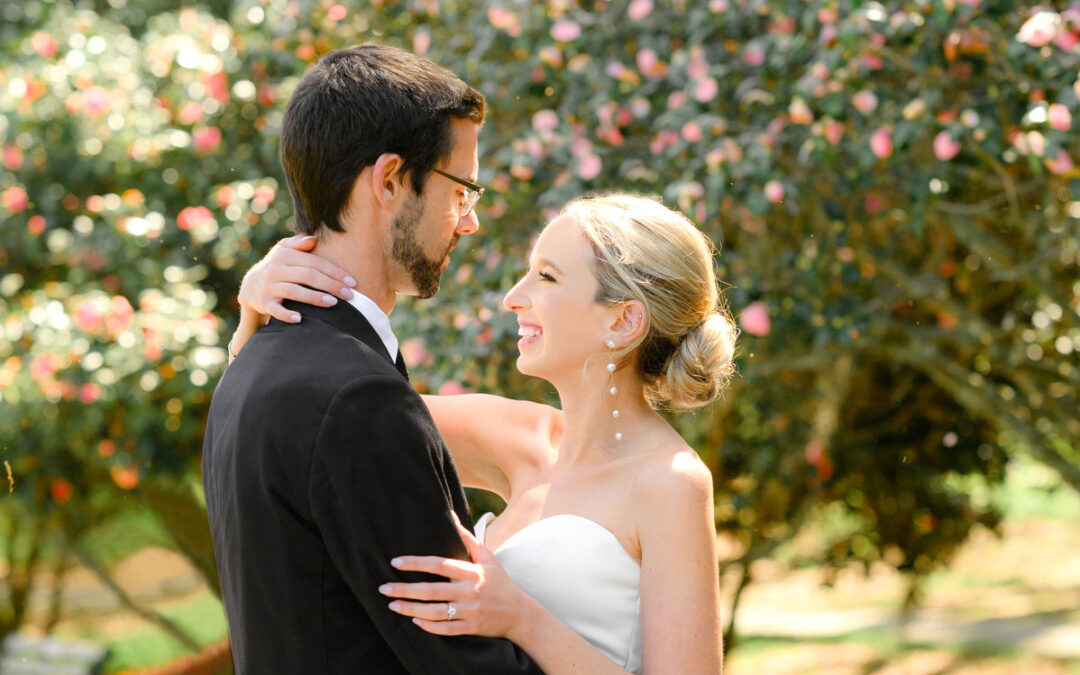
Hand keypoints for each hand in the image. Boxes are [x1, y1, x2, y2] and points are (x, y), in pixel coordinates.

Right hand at [238, 234, 356, 323]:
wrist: (250, 286)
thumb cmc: (277, 266)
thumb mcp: (283, 250)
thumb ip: (298, 243)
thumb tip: (313, 239)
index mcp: (284, 255)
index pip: (314, 262)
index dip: (334, 271)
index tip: (352, 281)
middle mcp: (275, 270)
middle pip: (308, 276)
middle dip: (331, 285)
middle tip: (349, 295)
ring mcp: (269, 287)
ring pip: (294, 291)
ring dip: (315, 298)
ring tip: (334, 303)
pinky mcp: (264, 303)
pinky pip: (275, 310)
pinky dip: (286, 314)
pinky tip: (300, 319)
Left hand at [379, 512, 531, 639]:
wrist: (520, 613)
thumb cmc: (499, 582)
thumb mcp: (487, 557)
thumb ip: (467, 537)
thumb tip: (450, 514)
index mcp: (472, 572)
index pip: (439, 564)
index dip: (416, 563)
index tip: (396, 562)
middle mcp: (470, 591)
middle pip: (432, 590)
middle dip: (405, 590)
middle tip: (383, 588)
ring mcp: (470, 611)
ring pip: (435, 612)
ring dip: (410, 609)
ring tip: (393, 605)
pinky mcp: (472, 627)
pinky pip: (445, 629)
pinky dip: (428, 626)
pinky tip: (414, 620)